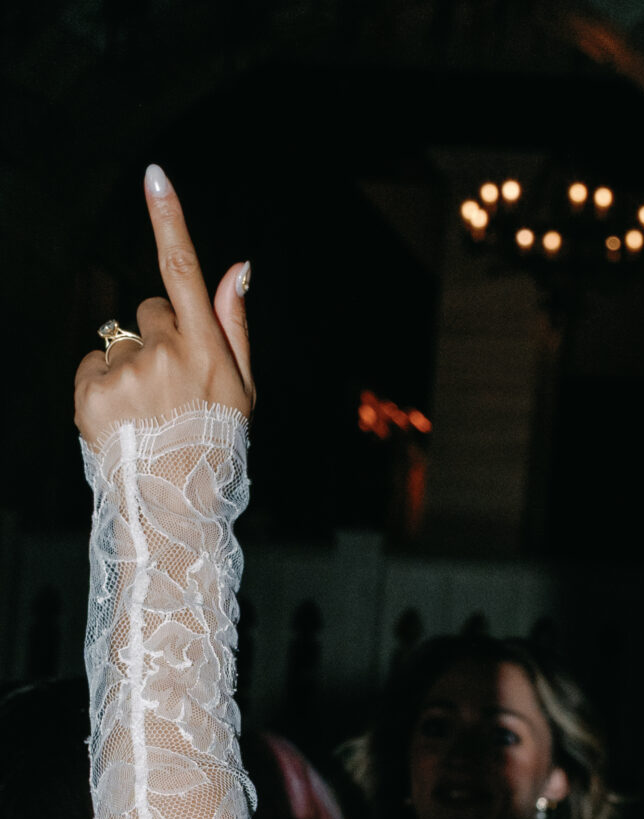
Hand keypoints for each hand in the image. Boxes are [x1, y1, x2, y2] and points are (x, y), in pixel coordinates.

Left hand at [74, 166, 252, 451]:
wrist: (175, 507)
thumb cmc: (216, 444)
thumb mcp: (241, 390)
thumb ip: (234, 324)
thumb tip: (238, 265)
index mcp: (206, 351)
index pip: (184, 271)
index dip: (169, 220)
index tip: (154, 174)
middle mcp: (167, 355)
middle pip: (150, 311)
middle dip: (157, 339)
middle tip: (171, 392)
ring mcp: (127, 373)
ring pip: (121, 341)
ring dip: (130, 369)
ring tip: (146, 415)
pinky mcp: (91, 392)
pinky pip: (93, 365)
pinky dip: (103, 387)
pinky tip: (122, 419)